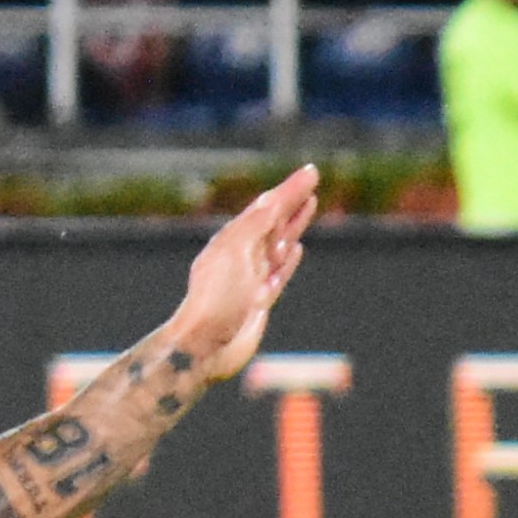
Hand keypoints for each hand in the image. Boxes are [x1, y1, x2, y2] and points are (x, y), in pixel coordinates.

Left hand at [166, 165, 318, 381]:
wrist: (204, 345)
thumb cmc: (215, 298)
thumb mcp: (235, 252)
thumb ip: (255, 225)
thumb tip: (271, 199)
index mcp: (232, 240)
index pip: (267, 207)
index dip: (289, 189)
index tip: (311, 172)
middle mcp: (241, 256)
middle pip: (273, 221)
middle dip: (292, 200)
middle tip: (312, 180)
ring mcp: (251, 278)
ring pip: (278, 243)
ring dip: (294, 224)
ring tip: (308, 205)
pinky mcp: (259, 300)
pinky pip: (279, 272)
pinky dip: (289, 259)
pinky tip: (296, 249)